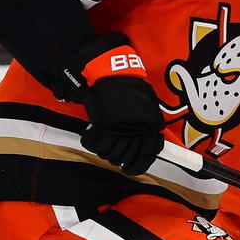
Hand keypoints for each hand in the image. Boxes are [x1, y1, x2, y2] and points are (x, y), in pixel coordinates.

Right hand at [74, 36, 165, 174]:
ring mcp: (119, 127)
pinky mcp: (103, 123)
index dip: (137, 166)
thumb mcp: (147, 102)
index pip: (146, 156)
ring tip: (100, 145)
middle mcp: (136, 129)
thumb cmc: (129, 84)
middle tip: (110, 154)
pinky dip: (90, 142)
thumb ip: (148, 121)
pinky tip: (88, 137)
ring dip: (103, 151)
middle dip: (115, 158)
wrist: (112, 69)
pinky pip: (95, 142)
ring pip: (109, 152)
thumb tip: (151, 140)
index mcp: (149, 126)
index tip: (129, 169)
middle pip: (124, 156)